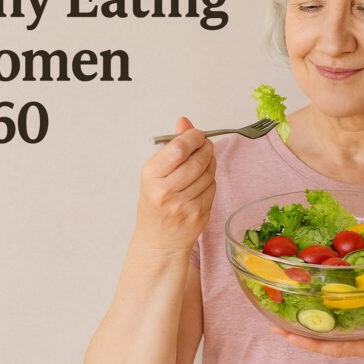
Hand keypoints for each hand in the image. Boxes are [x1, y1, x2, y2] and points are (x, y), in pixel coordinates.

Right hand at [133, 117, 215, 253]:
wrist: (159, 242)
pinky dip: (210, 180)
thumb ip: (171, 145)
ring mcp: (184, 205)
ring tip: (202, 164)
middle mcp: (166, 191)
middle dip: (206, 148)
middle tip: (205, 145)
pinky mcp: (199, 214)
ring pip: (209, 172)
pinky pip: (213, 187)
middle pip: (198, 159)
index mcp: (151, 176)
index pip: (179, 148)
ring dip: (210, 163)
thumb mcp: (155, 173)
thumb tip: (184, 121)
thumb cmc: (155, 204)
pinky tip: (201, 182)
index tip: (197, 134)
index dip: (193, 137)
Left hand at [272, 309, 363, 360]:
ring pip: (323, 330)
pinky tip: (298, 303)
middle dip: (298, 336)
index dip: (315, 345)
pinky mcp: (352, 317)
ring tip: (276, 315)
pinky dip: (313, 312)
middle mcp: (355, 337)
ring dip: (300, 324)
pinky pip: (330, 317)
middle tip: (274, 326)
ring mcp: (352, 329)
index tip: (294, 340)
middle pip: (323, 341)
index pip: (337, 348)